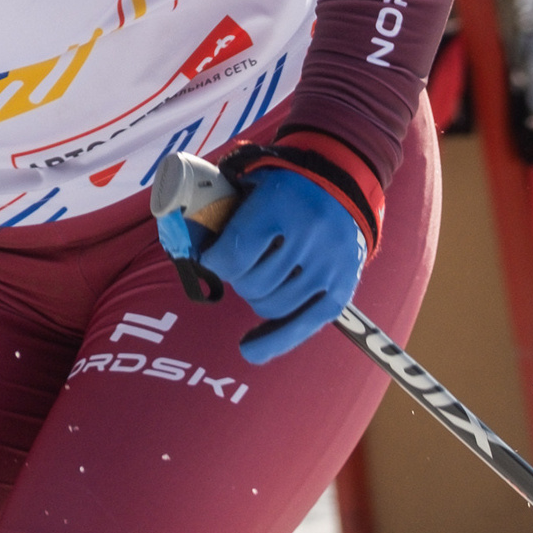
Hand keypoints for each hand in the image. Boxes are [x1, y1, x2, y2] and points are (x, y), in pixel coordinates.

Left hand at [198, 169, 369, 365]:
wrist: (344, 185)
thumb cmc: (286, 187)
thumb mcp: (253, 182)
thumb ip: (223, 210)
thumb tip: (187, 248)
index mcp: (278, 206)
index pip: (233, 255)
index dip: (213, 263)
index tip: (209, 260)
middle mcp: (307, 237)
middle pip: (252, 283)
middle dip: (236, 279)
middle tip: (238, 267)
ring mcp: (328, 266)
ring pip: (272, 307)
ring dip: (256, 299)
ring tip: (256, 284)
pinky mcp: (342, 288)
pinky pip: (303, 325)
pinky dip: (274, 342)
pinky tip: (251, 350)